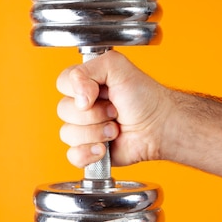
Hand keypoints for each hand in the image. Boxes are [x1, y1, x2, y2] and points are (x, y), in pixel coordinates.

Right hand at [56, 50, 171, 167]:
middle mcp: (82, 105)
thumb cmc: (144, 96)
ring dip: (96, 133)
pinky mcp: (88, 150)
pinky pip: (72, 155)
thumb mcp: (117, 66)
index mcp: (85, 83)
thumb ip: (88, 68)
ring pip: (67, 134)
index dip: (78, 90)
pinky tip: (105, 148)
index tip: (98, 92)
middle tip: (115, 111)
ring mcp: (84, 129)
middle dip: (93, 113)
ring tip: (115, 129)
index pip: (62, 83)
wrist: (159, 126)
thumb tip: (77, 97)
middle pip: (63, 110)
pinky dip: (89, 153)